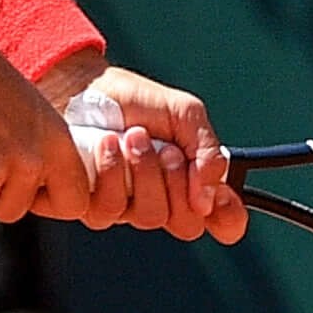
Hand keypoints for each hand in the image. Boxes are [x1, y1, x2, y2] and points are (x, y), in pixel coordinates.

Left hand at [63, 67, 244, 242]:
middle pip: (187, 224)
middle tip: (168, 149)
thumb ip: (207, 149)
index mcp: (191, 180)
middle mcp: (162, 199)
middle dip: (178, 183)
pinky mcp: (93, 206)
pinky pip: (110, 209)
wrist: (84, 87)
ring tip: (134, 136)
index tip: (220, 199)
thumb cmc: (134, 101)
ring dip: (145, 172)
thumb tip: (210, 194)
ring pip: (149, 217)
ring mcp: (128, 206)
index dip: (228, 217)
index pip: (222, 219)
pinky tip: (108, 144)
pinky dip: (112, 172)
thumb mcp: (183, 112)